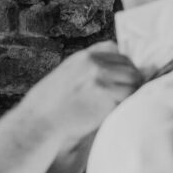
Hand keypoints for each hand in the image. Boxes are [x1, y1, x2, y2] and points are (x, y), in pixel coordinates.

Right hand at [19, 41, 141, 143]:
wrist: (39, 122)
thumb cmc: (50, 104)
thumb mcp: (67, 74)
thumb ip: (88, 69)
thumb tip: (112, 72)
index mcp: (84, 57)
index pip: (115, 50)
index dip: (123, 64)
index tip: (123, 77)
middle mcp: (94, 63)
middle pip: (128, 66)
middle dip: (131, 79)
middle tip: (128, 95)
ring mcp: (101, 78)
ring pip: (133, 81)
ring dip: (132, 93)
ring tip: (123, 105)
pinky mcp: (107, 96)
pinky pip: (129, 97)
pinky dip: (128, 104)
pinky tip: (119, 112)